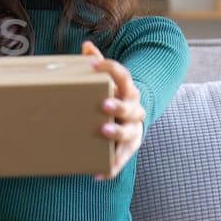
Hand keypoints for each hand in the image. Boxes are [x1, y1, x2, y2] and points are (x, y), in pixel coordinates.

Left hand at [83, 40, 144, 180]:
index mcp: (129, 90)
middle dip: (118, 106)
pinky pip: (121, 160)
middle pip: (131, 108)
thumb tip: (86, 46)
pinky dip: (111, 168)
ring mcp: (133, 130)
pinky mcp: (128, 149)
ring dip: (117, 133)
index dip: (110, 69)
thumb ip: (97, 64)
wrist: (131, 117)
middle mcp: (135, 110)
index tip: (93, 65)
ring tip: (103, 131)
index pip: (124, 75)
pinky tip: (98, 174)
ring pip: (129, 133)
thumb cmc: (113, 96)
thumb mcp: (108, 80)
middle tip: (104, 105)